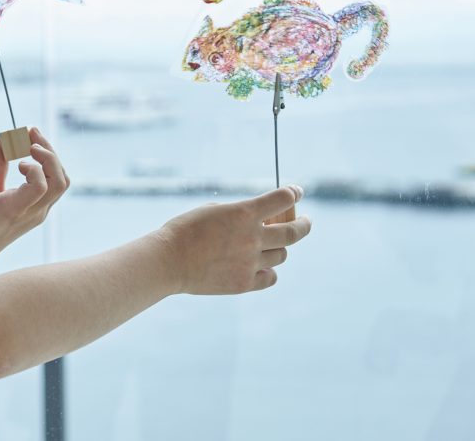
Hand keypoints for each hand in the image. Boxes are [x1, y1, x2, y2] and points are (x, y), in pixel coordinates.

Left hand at [0, 128, 69, 280]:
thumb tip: (0, 139)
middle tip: (32, 132)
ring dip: (48, 158)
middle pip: (63, 177)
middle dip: (51, 150)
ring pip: (59, 181)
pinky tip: (18, 164)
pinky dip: (34, 170)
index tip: (31, 133)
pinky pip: (40, 187)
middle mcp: (38, 209)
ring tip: (29, 146)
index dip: (49, 154)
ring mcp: (30, 211)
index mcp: (35, 205)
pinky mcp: (15, 210)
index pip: (57, 178)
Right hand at [158, 185, 310, 294]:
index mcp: (244, 213)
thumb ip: (240, 214)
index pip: (282, 199)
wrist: (169, 260)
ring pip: (281, 255)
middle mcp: (253, 237)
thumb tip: (259, 219)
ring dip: (278, 248)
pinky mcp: (245, 283)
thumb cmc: (185, 230)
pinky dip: (268, 271)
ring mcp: (250, 262)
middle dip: (304, 224)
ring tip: (270, 245)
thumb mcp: (213, 210)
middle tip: (306, 221)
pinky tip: (260, 266)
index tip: (296, 192)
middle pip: (294, 232)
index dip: (293, 193)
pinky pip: (270, 277)